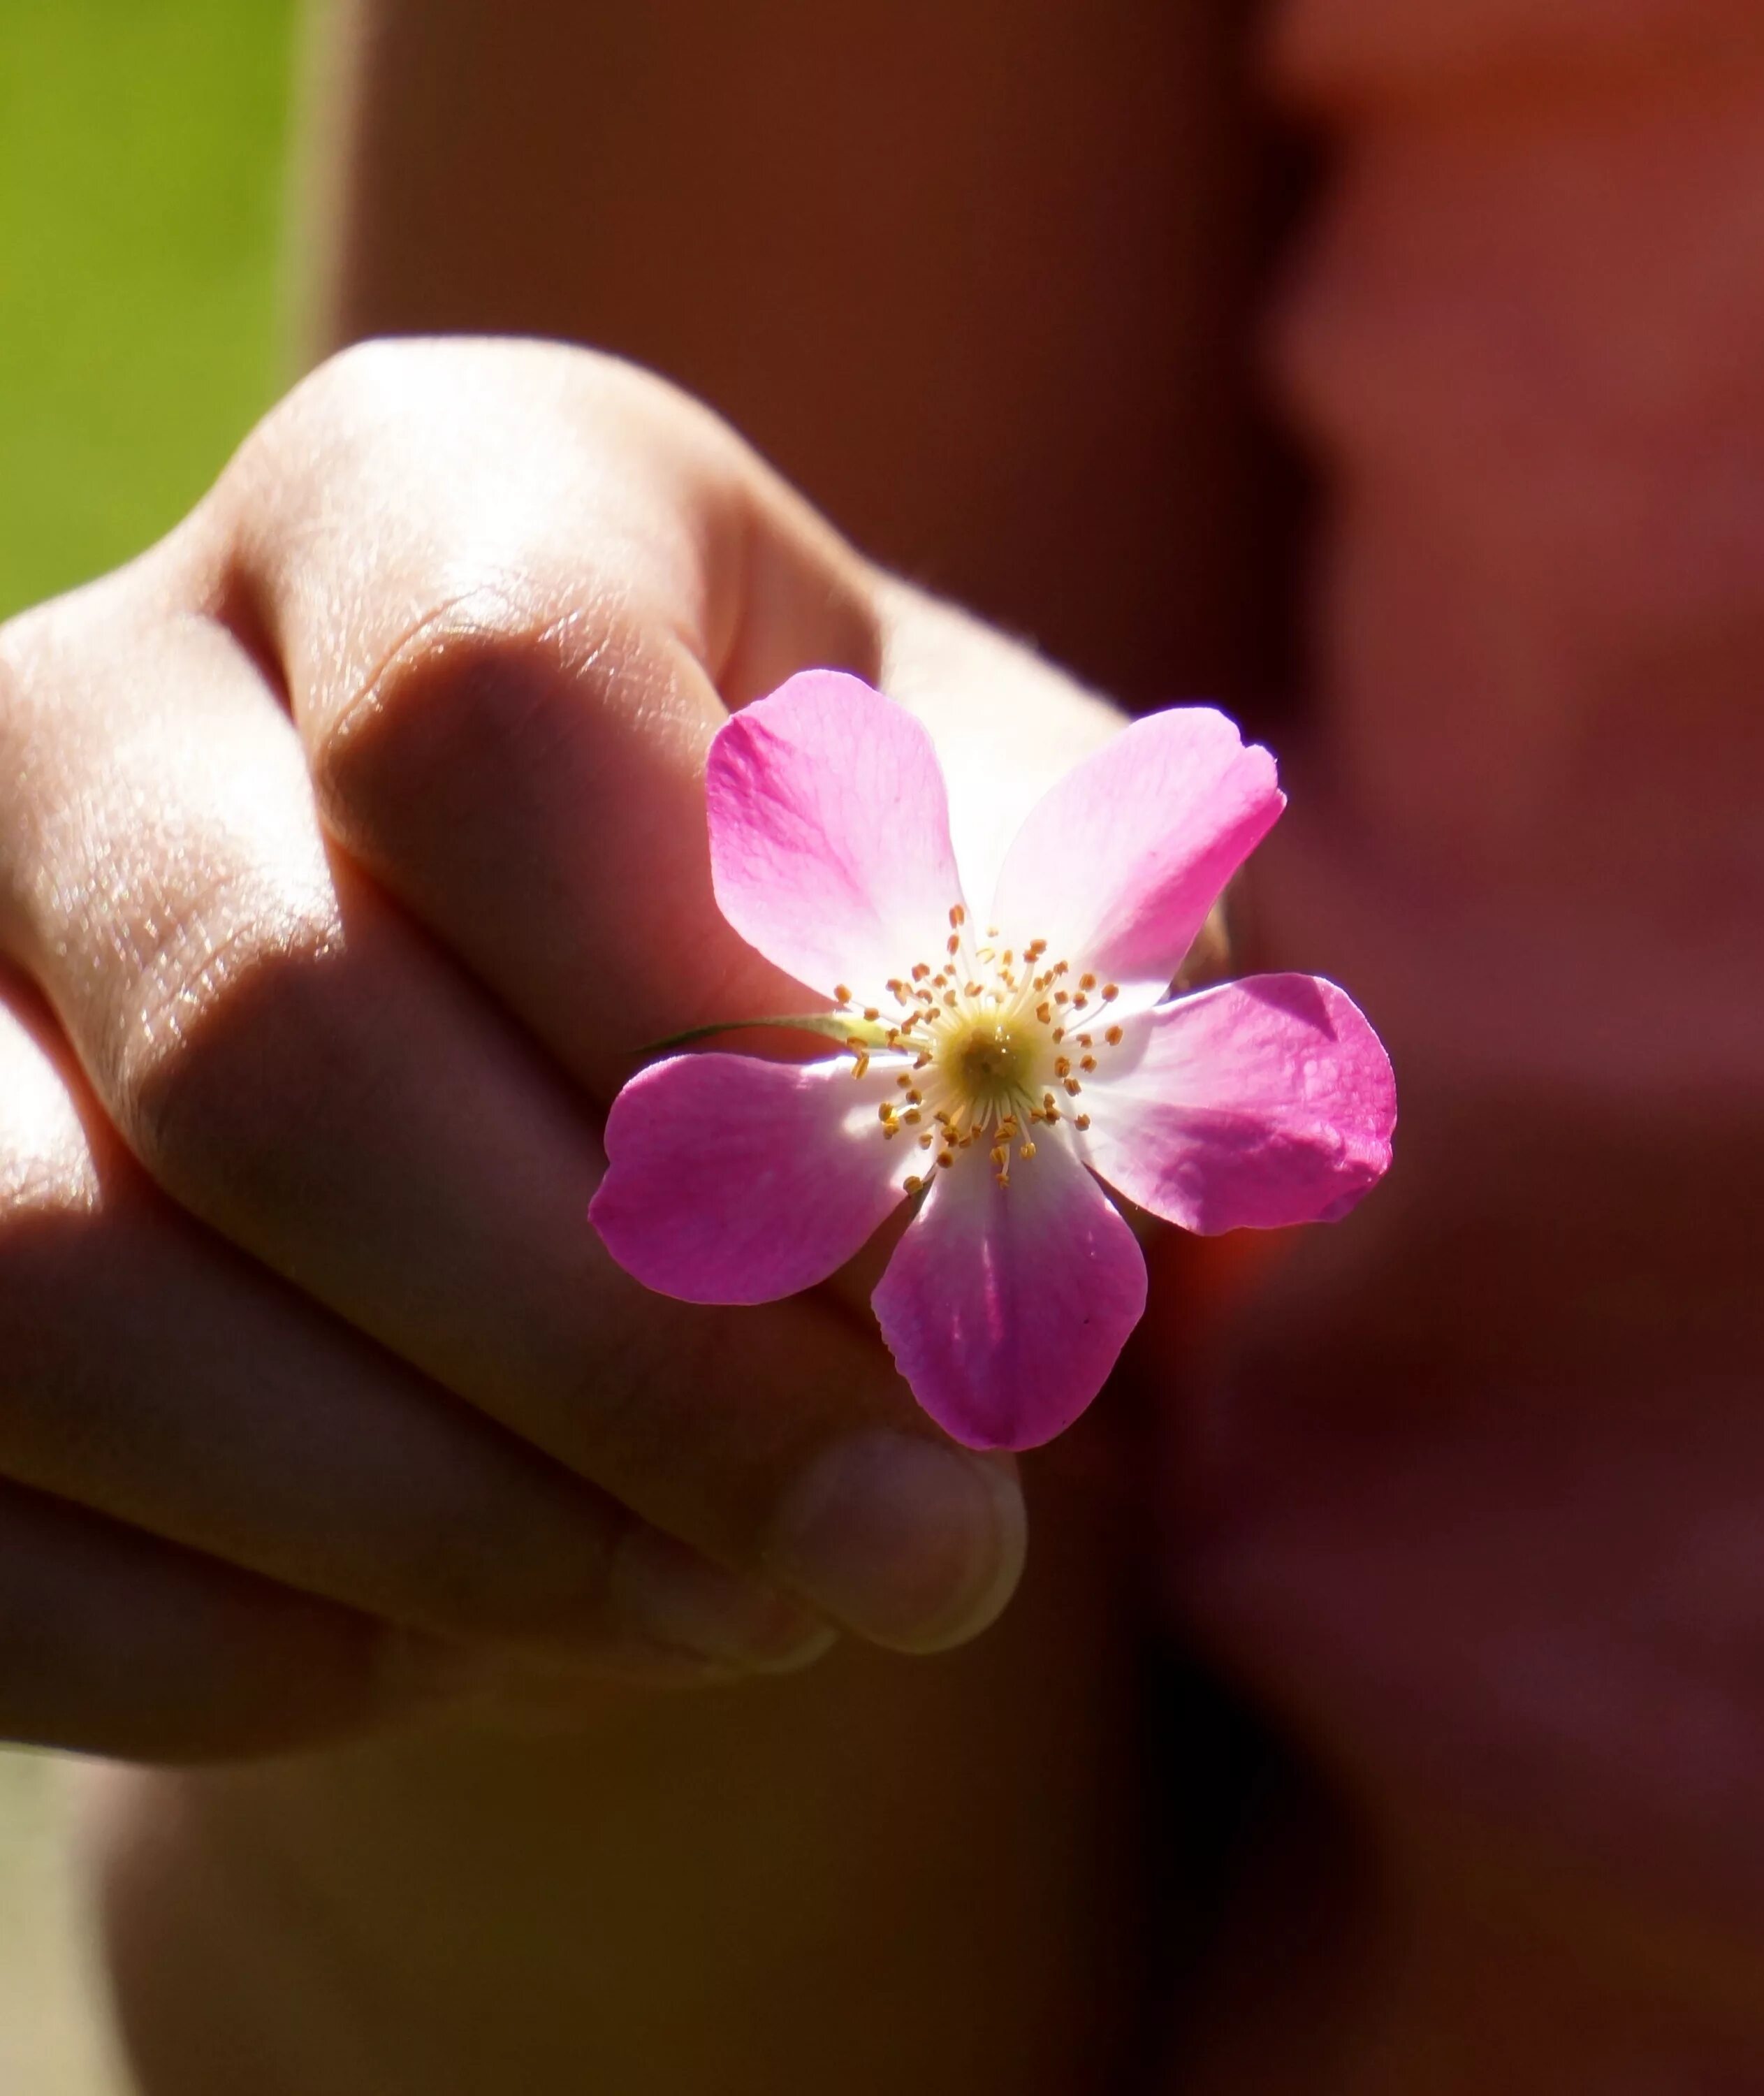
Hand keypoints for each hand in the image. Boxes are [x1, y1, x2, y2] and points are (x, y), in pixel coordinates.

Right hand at [0, 337, 1121, 1759]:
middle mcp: (106, 695)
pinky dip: (260, 1646)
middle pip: (271, 1039)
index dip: (712, 1025)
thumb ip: (1077, 978)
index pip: (493, 713)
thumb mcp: (1013, 870)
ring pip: (50, 1291)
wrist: (601, 1040)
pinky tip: (498, 1641)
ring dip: (453, 1529)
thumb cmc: (844, 910)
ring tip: (742, 1608)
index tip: (936, 1237)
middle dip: (632, 1363)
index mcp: (431, 499)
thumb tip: (1065, 1197)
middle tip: (917, 1549)